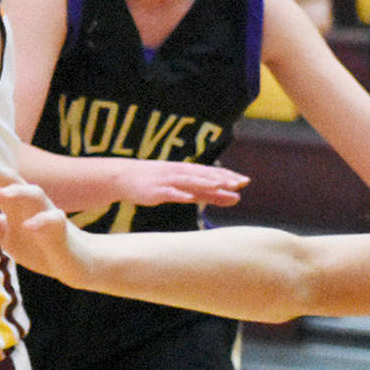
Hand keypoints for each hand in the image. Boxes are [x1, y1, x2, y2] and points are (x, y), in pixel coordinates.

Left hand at [0, 145, 88, 284]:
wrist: (73, 262)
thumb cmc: (37, 242)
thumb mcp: (5, 233)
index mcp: (16, 200)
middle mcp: (32, 201)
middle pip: (13, 179)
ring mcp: (48, 214)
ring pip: (35, 195)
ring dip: (18, 191)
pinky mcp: (61, 232)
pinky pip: (53, 222)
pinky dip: (41, 222)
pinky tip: (28, 226)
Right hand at [113, 159, 248, 206]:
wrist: (124, 178)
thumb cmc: (157, 183)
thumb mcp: (185, 188)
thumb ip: (207, 194)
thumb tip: (231, 198)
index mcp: (187, 171)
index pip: (211, 172)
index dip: (228, 176)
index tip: (245, 181)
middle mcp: (180, 173)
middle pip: (204, 175)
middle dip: (221, 178)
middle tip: (239, 182)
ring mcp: (168, 180)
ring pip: (189, 181)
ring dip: (205, 183)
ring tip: (220, 186)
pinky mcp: (155, 190)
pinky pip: (169, 192)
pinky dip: (179, 194)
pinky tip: (189, 197)